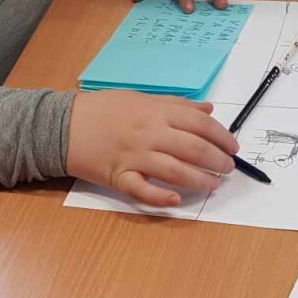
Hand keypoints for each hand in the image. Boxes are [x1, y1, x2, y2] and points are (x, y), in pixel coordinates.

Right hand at [67, 90, 237, 207]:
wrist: (64, 125)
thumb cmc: (103, 110)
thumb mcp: (141, 98)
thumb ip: (176, 105)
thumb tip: (208, 110)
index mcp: (156, 112)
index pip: (199, 124)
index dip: (222, 136)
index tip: (233, 147)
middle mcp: (149, 134)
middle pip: (192, 148)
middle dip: (216, 160)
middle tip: (228, 168)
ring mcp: (134, 157)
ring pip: (174, 170)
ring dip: (199, 179)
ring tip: (213, 185)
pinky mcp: (118, 176)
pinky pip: (142, 190)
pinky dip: (160, 196)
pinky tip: (177, 199)